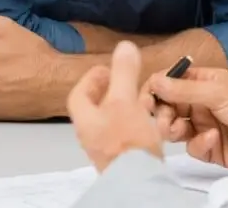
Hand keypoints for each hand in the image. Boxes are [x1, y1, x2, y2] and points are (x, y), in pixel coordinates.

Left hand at [67, 41, 162, 172]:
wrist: (140, 181)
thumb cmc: (127, 140)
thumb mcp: (125, 100)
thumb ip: (123, 73)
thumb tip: (124, 46)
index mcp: (85, 120)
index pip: (78, 94)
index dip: (91, 79)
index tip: (107, 70)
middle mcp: (90, 136)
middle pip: (94, 109)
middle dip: (109, 93)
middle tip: (124, 82)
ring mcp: (105, 149)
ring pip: (110, 122)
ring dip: (123, 108)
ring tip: (140, 99)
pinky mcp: (122, 159)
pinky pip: (123, 135)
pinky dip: (132, 123)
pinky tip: (148, 122)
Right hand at [141, 68, 227, 169]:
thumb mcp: (219, 91)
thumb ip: (185, 89)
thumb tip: (155, 81)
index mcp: (201, 82)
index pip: (168, 82)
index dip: (154, 90)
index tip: (143, 100)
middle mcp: (199, 103)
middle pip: (166, 107)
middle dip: (160, 113)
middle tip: (161, 121)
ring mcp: (203, 125)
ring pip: (174, 129)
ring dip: (172, 129)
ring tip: (178, 130)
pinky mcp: (211, 148)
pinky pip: (192, 147)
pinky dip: (198, 144)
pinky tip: (212, 139)